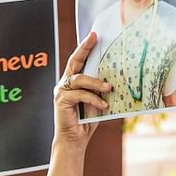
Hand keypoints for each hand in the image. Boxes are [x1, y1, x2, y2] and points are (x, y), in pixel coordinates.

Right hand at [54, 33, 110, 148]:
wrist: (75, 141)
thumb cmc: (86, 122)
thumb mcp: (97, 102)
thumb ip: (100, 89)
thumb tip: (114, 78)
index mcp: (73, 82)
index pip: (78, 60)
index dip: (85, 47)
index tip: (94, 34)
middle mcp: (64, 84)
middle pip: (74, 62)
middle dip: (84, 49)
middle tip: (94, 38)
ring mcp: (61, 92)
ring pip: (80, 79)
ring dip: (96, 82)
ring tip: (109, 88)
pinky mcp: (61, 101)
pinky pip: (80, 95)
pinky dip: (93, 99)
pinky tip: (103, 105)